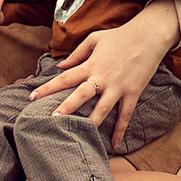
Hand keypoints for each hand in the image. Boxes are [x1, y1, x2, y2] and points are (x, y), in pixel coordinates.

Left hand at [31, 5, 178, 150]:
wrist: (148, 36)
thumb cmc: (120, 36)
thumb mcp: (94, 39)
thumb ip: (76, 54)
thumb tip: (60, 66)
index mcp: (91, 65)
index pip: (65, 78)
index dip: (48, 88)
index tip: (32, 97)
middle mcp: (102, 78)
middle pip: (81, 95)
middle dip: (66, 109)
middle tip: (52, 121)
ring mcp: (118, 87)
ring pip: (102, 109)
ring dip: (90, 123)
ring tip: (79, 136)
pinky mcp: (132, 93)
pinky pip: (125, 115)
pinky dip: (120, 130)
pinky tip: (114, 144)